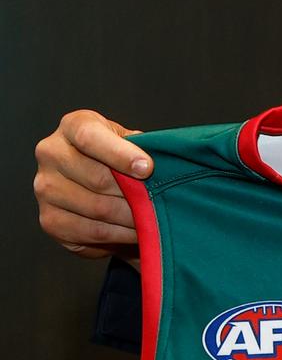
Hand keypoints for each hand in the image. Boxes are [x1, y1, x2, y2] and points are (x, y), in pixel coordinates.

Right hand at [33, 110, 150, 268]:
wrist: (96, 179)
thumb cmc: (118, 154)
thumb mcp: (129, 140)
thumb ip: (141, 146)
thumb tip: (155, 164)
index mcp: (72, 126)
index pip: (90, 137)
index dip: (120, 154)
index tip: (147, 168)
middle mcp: (51, 154)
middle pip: (97, 178)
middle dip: (134, 193)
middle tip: (158, 201)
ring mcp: (45, 188)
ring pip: (97, 208)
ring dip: (131, 217)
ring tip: (153, 218)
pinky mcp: (49, 219)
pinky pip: (90, 231)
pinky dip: (119, 234)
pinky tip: (135, 231)